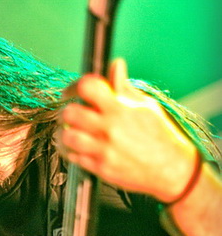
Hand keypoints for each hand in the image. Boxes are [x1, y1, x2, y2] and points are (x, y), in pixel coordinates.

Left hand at [55, 58, 198, 202]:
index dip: (74, 86)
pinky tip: (79, 148)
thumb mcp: (146, 106)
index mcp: (120, 109)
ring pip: (66, 137)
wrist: (170, 169)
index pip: (87, 87)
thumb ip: (124, 87)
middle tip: (71, 113)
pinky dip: (71, 151)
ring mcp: (103, 149)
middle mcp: (109, 128)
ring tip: (72, 131)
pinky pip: (73, 157)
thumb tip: (115, 65)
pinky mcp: (100, 168)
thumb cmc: (160, 136)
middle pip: (69, 113)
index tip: (73, 92)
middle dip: (67, 111)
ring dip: (65, 133)